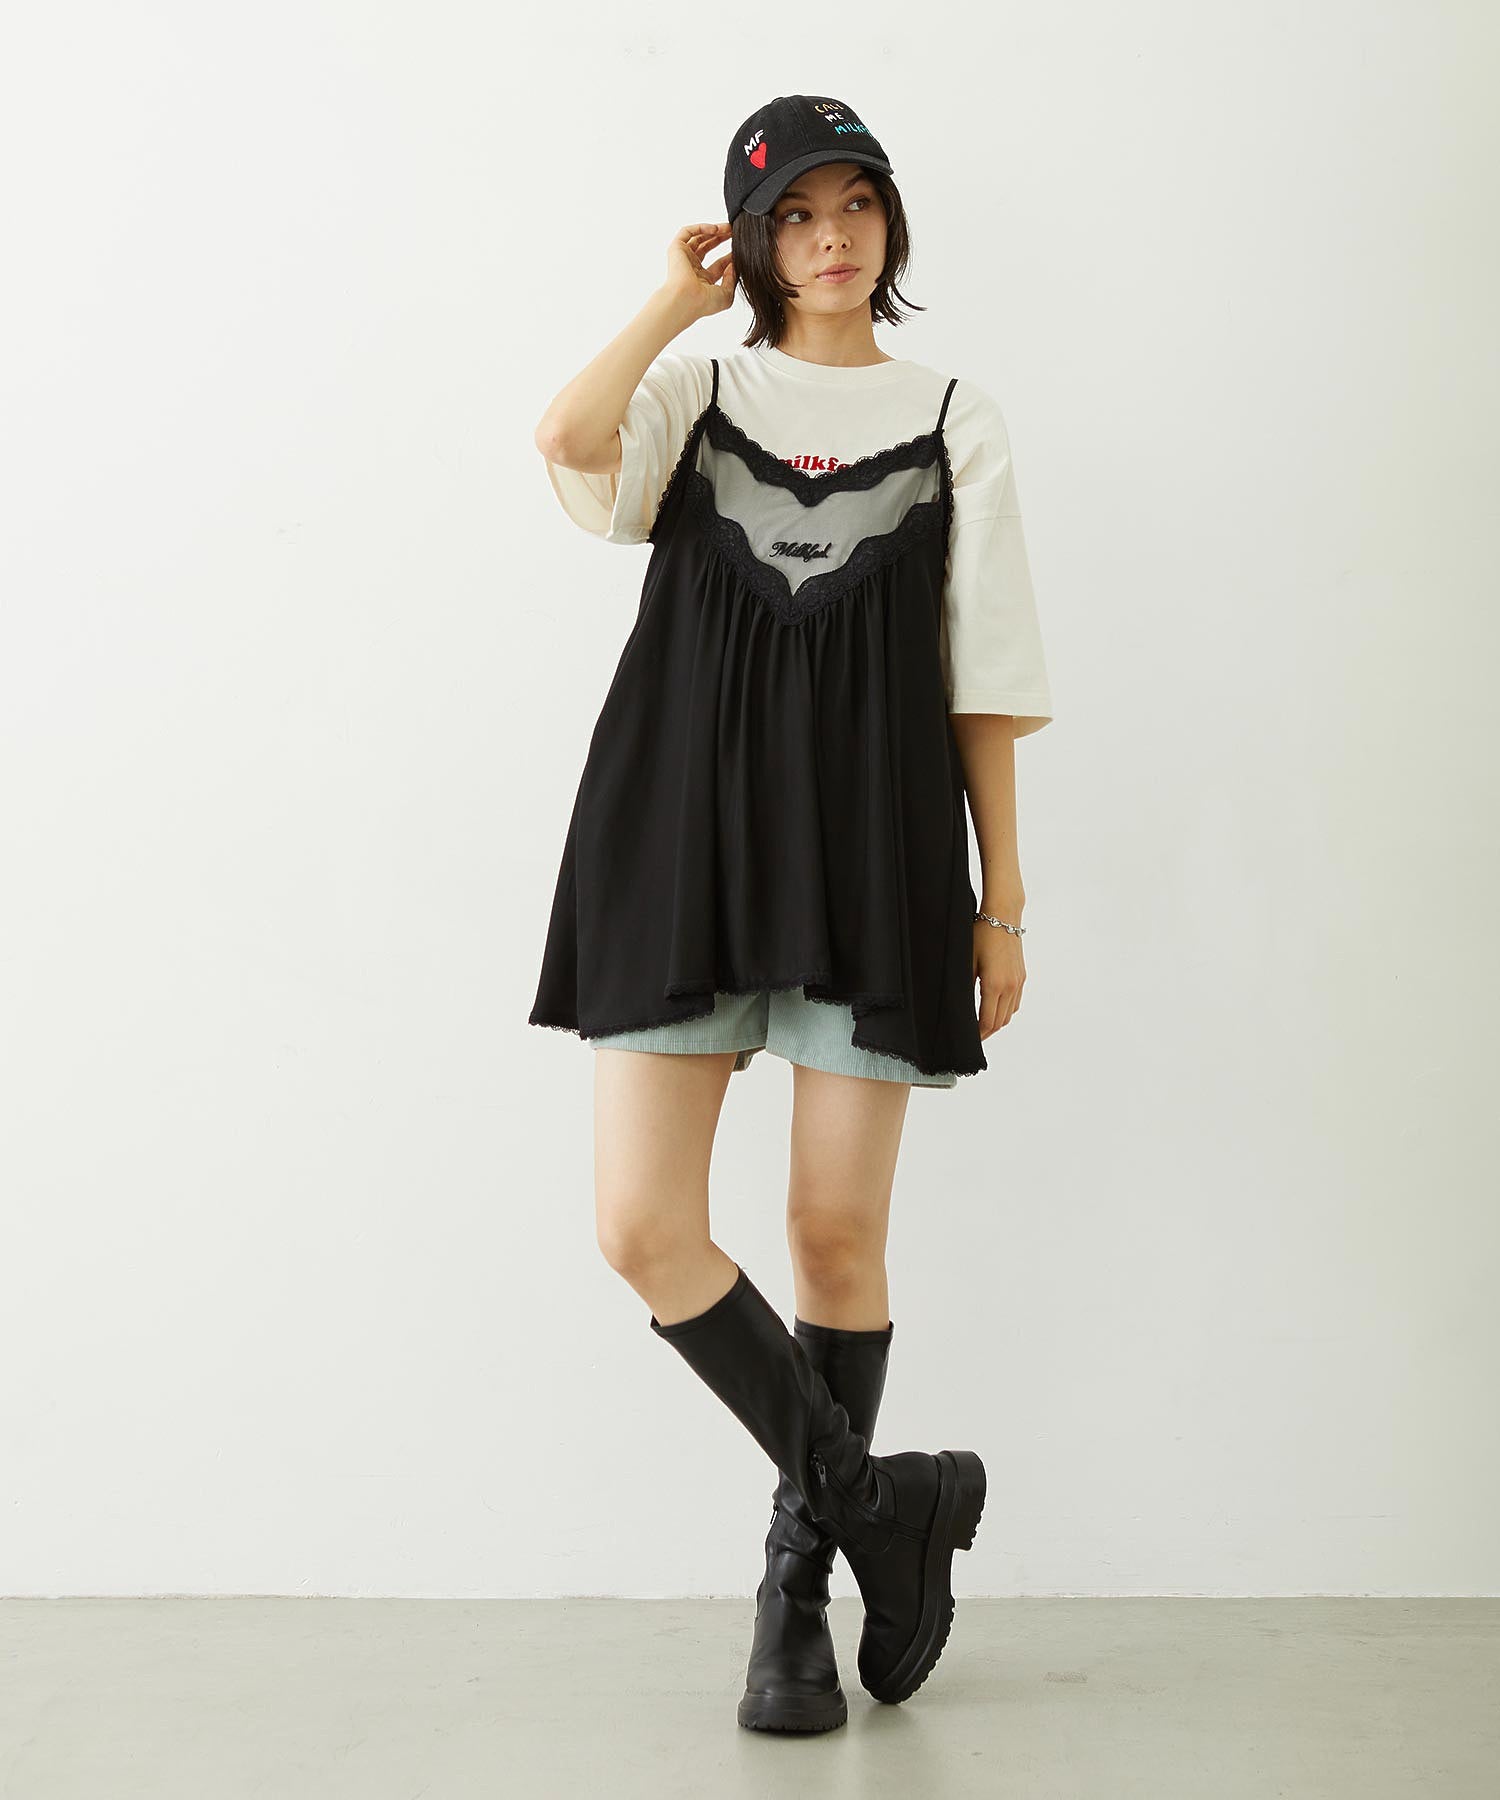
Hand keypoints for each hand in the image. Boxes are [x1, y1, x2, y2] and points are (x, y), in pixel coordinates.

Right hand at [659, 222, 736, 322]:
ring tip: (727, 227)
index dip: (729, 256)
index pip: (718, 264)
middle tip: (734, 232)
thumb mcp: (726, 295)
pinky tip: (715, 229)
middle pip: (707, 247)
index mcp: (703, 280)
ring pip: (698, 237)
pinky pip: (688, 232)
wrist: (687, 299)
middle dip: (721, 239)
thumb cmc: (704, 302)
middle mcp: (692, 268)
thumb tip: (734, 267)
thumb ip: (732, 281)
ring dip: (713, 230)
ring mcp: (684, 258)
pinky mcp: (676, 249)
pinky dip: (701, 227)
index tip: (739, 250)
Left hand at [973, 923, 1024, 1037]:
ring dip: (998, 1023)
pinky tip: (996, 1009)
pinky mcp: (1022, 976)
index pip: (988, 1020)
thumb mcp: (967, 961)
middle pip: (1000, 1022)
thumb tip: (959, 1005)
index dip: (979, 1034)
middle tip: (975, 1037)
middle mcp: (1010, 986)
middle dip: (987, 1032)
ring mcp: (1018, 982)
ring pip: (1010, 1014)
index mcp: (994, 985)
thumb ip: (965, 986)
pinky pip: (1016, 1002)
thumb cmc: (981, 935)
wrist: (1003, 917)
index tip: (970, 1040)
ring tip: (984, 1026)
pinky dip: (1006, 1011)